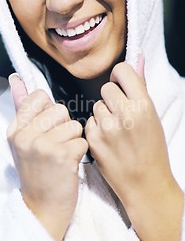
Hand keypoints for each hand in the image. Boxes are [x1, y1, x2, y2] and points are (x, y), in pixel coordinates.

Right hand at [7, 74, 87, 240]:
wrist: (41, 209)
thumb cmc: (37, 174)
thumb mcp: (22, 142)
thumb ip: (23, 110)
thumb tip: (16, 79)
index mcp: (15, 130)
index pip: (38, 97)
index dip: (50, 111)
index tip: (47, 129)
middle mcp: (25, 136)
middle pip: (60, 110)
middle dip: (64, 127)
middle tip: (55, 147)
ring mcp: (42, 146)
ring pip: (74, 125)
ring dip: (74, 141)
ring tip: (62, 157)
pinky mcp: (61, 157)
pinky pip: (82, 141)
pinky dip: (80, 154)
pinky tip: (69, 166)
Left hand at [85, 55, 173, 207]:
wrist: (145, 184)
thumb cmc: (152, 149)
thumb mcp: (152, 115)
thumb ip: (140, 85)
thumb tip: (137, 57)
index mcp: (143, 105)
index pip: (122, 71)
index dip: (120, 78)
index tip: (122, 87)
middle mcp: (125, 114)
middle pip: (105, 88)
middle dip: (111, 99)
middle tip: (121, 115)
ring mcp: (107, 128)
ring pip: (96, 106)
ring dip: (103, 115)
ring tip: (116, 132)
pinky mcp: (93, 141)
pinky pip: (88, 123)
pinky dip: (95, 130)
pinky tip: (108, 142)